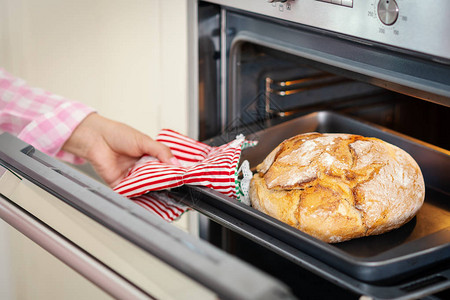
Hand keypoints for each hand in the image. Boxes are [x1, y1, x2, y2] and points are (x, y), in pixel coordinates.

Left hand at [62, 113, 178, 185]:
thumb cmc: (118, 135)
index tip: (181, 176)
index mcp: (150, 156)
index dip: (172, 172)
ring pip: (146, 187)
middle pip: (157, 179)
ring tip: (162, 189)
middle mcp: (142, 168)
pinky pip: (132, 193)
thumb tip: (175, 163)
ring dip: (153, 189)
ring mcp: (132, 177)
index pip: (165, 167)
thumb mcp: (145, 140)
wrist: (96, 139)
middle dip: (164, 182)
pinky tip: (147, 194)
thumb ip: (161, 151)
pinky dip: (139, 195)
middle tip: (172, 183)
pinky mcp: (121, 185)